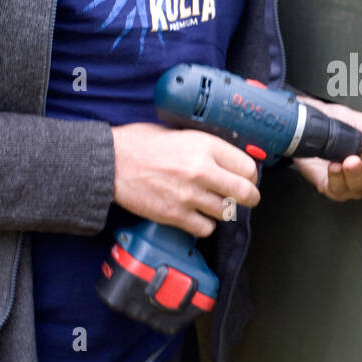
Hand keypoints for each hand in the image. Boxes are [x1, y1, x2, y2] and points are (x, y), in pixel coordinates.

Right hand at [111, 122, 259, 235]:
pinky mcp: (175, 215)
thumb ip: (205, 146)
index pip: (248, 167)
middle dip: (249, 197)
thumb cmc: (139, 144)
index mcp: (205, 146)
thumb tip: (228, 157)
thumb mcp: (179, 132)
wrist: (110, 163)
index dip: (251, 175)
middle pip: (245, 193)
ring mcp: (189, 195)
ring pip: (227, 212)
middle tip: (246, 197)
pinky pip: (205, 228)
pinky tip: (198, 215)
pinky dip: (205, 224)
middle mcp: (202, 171)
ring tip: (214, 203)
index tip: (248, 178)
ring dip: (223, 210)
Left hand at [288, 96, 361, 201]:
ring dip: (355, 173)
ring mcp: (349, 183)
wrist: (304, 122)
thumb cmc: (334, 122)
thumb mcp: (360, 123)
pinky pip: (338, 189)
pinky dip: (337, 178)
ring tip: (349, 159)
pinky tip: (334, 166)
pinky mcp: (330, 187)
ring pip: (360, 187)